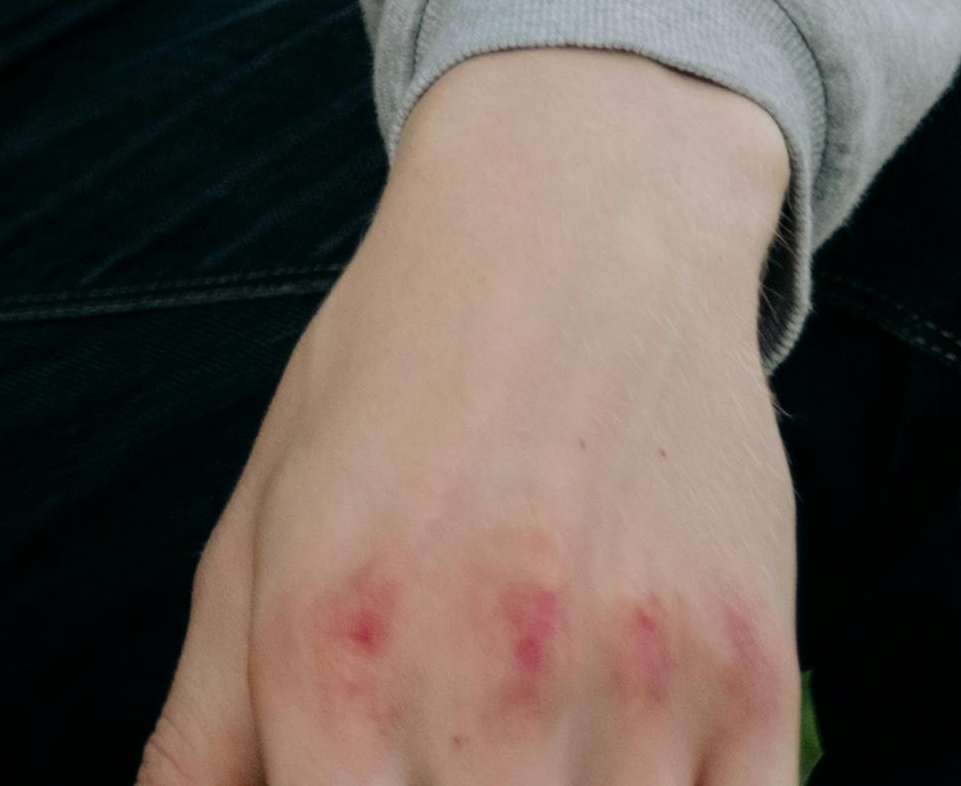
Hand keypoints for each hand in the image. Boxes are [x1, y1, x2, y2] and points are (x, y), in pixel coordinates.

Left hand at [140, 46, 801, 784]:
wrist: (578, 229)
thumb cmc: (394, 381)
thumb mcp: (254, 537)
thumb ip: (204, 730)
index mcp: (329, 654)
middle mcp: (484, 680)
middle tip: (434, 764)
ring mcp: (637, 686)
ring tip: (525, 749)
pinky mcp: (757, 678)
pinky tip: (622, 760)